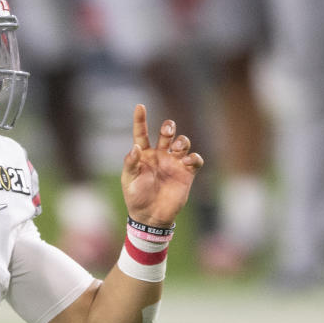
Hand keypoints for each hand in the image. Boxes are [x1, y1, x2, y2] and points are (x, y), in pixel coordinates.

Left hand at [121, 104, 203, 226]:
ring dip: (182, 141)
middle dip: (169, 127)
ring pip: (182, 143)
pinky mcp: (186, 173)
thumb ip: (131, 163)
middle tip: (168, 131)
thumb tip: (136, 147)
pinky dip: (194, 157)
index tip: (140, 106)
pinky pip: (194, 160)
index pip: (141, 133)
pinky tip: (189, 161)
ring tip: (178, 148)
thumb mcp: (129, 180)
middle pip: (167, 134)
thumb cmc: (136, 197)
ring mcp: (173, 163)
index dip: (141, 119)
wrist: (151, 216)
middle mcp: (159, 155)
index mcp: (143, 154)